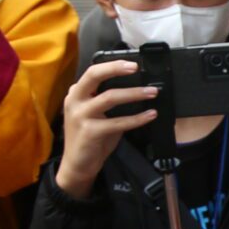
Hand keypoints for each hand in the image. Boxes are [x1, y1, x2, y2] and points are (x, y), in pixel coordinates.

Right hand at [54, 60, 155, 197]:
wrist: (78, 165)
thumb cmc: (90, 138)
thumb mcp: (96, 115)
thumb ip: (107, 101)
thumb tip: (136, 89)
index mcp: (77, 94)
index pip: (92, 72)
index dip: (112, 65)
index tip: (132, 63)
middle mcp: (75, 101)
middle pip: (94, 76)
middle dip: (115, 69)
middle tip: (136, 68)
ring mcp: (81, 116)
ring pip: (110, 97)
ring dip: (134, 94)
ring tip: (152, 92)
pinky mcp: (90, 132)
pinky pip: (118, 122)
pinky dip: (137, 118)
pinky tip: (150, 115)